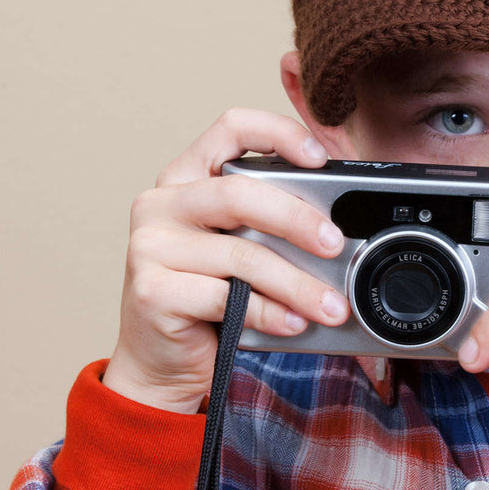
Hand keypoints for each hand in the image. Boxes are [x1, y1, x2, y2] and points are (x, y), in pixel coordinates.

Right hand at [103, 109, 349, 412]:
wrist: (159, 361)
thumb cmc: (208, 299)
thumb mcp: (238, 248)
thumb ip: (268, 225)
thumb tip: (337, 228)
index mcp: (186, 177)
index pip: (231, 128)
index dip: (279, 132)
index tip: (319, 157)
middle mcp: (162, 203)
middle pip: (240, 193)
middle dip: (298, 219)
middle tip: (335, 244)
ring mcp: (151, 246)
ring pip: (241, 255)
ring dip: (296, 284)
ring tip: (330, 306)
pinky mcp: (152, 291)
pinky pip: (226, 298)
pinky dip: (269, 313)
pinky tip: (292, 323)